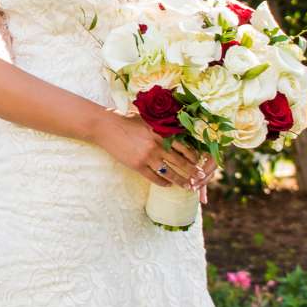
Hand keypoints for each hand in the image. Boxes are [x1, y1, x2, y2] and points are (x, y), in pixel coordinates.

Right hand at [91, 112, 217, 191]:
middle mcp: (157, 145)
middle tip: (200, 179)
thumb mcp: (148, 120)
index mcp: (162, 133)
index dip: (194, 157)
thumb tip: (178, 133)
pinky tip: (168, 184)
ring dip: (180, 181)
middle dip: (192, 172)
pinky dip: (162, 182)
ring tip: (187, 186)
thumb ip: (162, 127)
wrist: (106, 127)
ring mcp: (147, 156)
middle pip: (180, 162)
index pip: (184, 148)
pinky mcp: (137, 165)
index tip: (199, 163)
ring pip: (169, 173)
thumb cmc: (127, 121)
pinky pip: (154, 177)